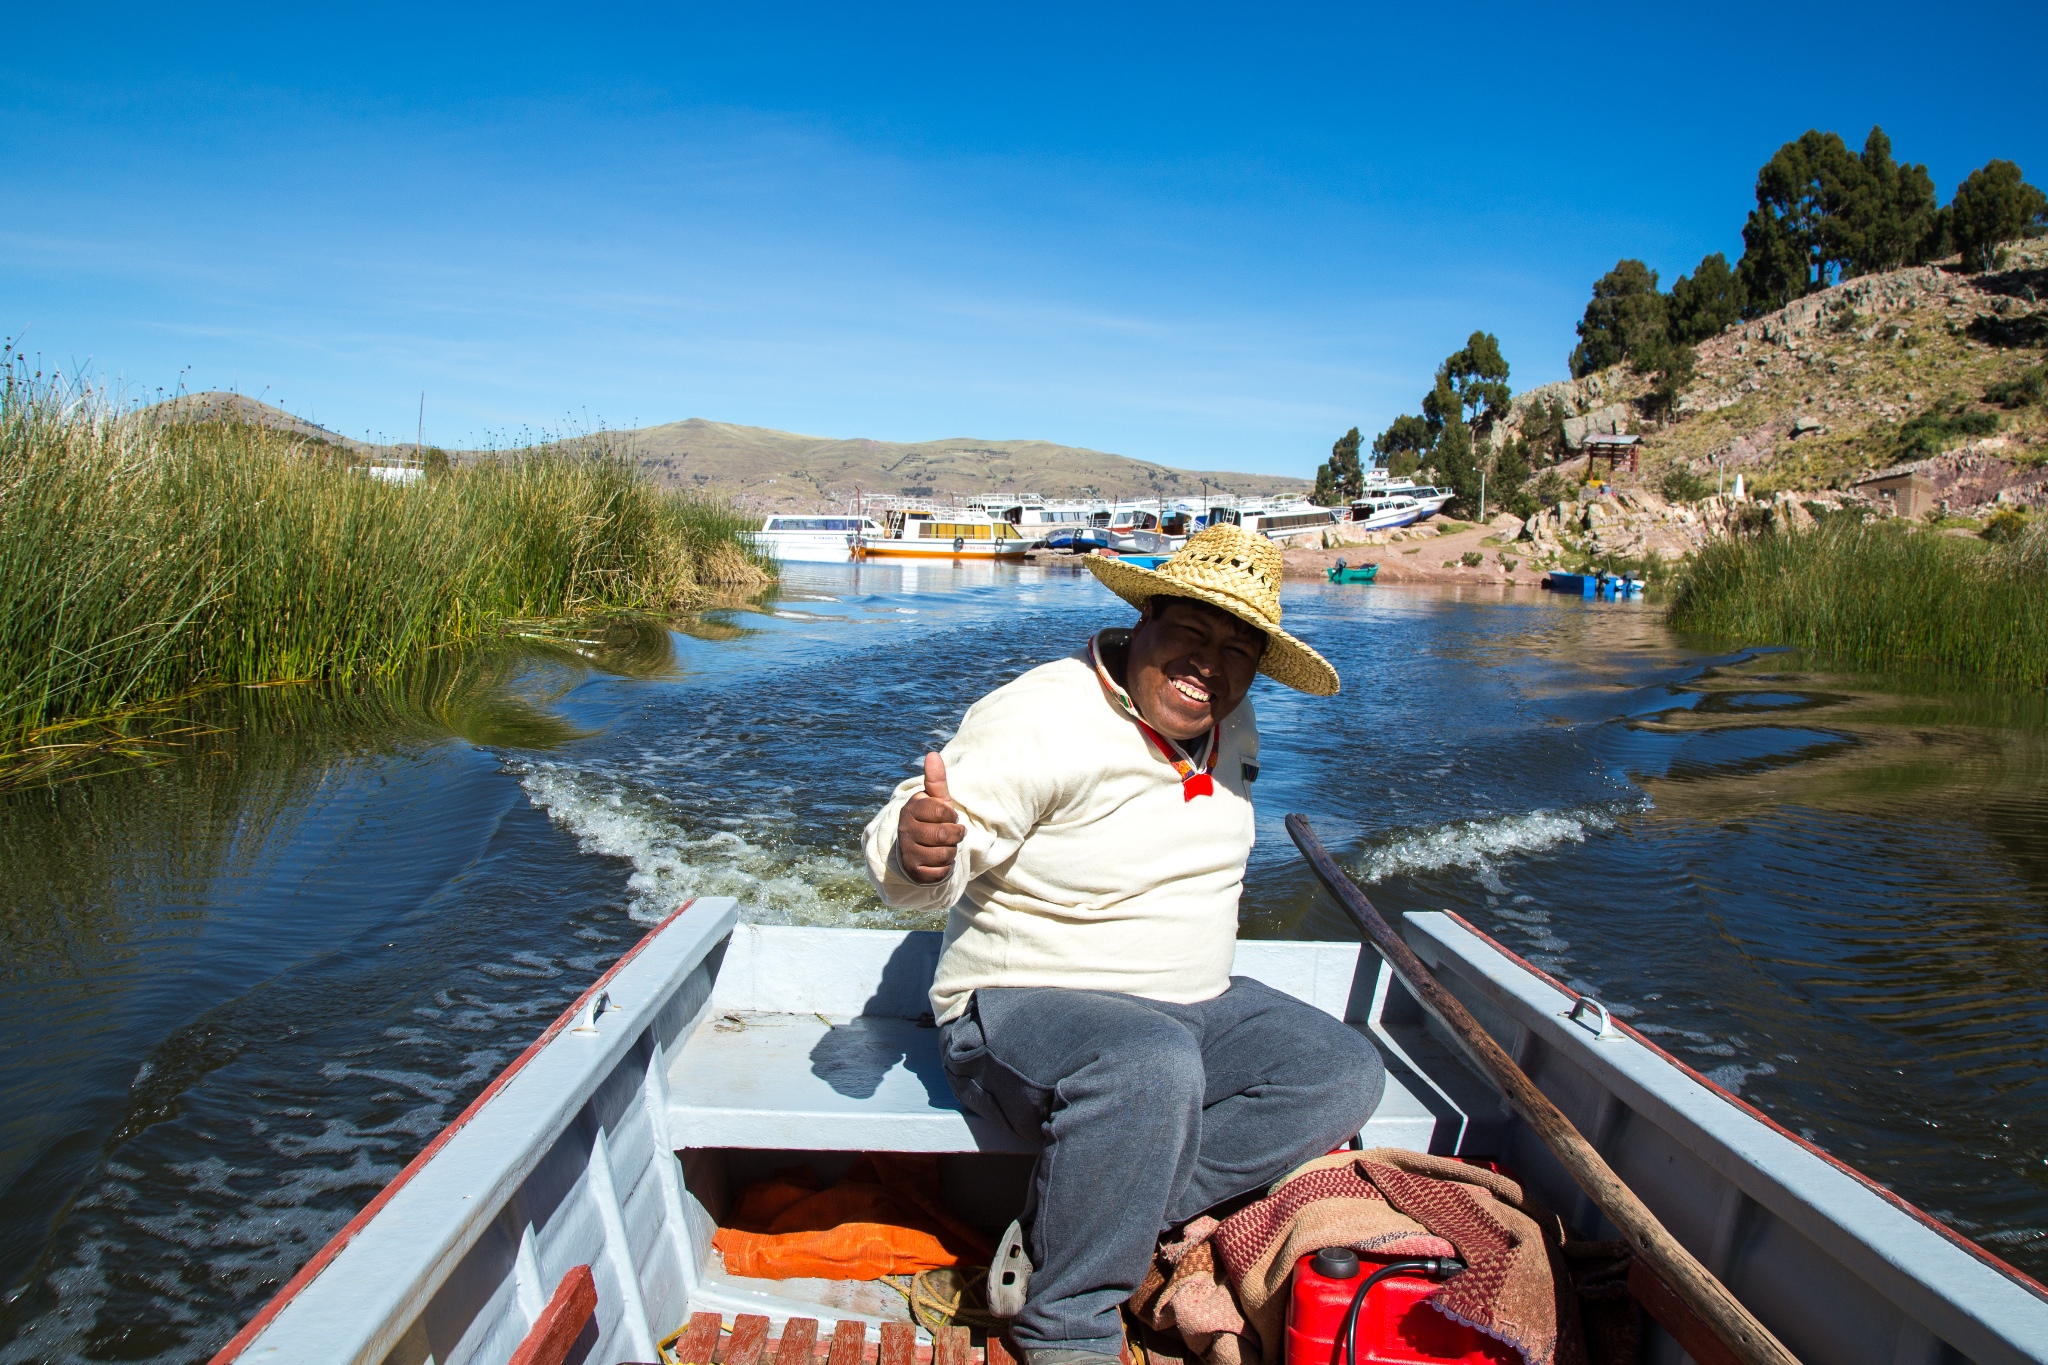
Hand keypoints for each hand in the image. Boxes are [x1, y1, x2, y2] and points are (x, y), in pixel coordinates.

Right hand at [898, 752, 964, 884]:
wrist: (918, 851)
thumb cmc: (932, 821)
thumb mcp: (937, 801)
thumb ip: (936, 780)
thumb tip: (932, 754)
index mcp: (911, 809)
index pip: (943, 811)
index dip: (951, 816)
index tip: (946, 817)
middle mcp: (905, 830)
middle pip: (945, 834)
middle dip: (955, 835)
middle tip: (950, 834)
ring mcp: (907, 852)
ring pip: (945, 854)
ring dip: (951, 852)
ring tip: (942, 847)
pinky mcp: (914, 872)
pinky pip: (941, 871)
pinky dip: (945, 868)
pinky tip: (937, 862)